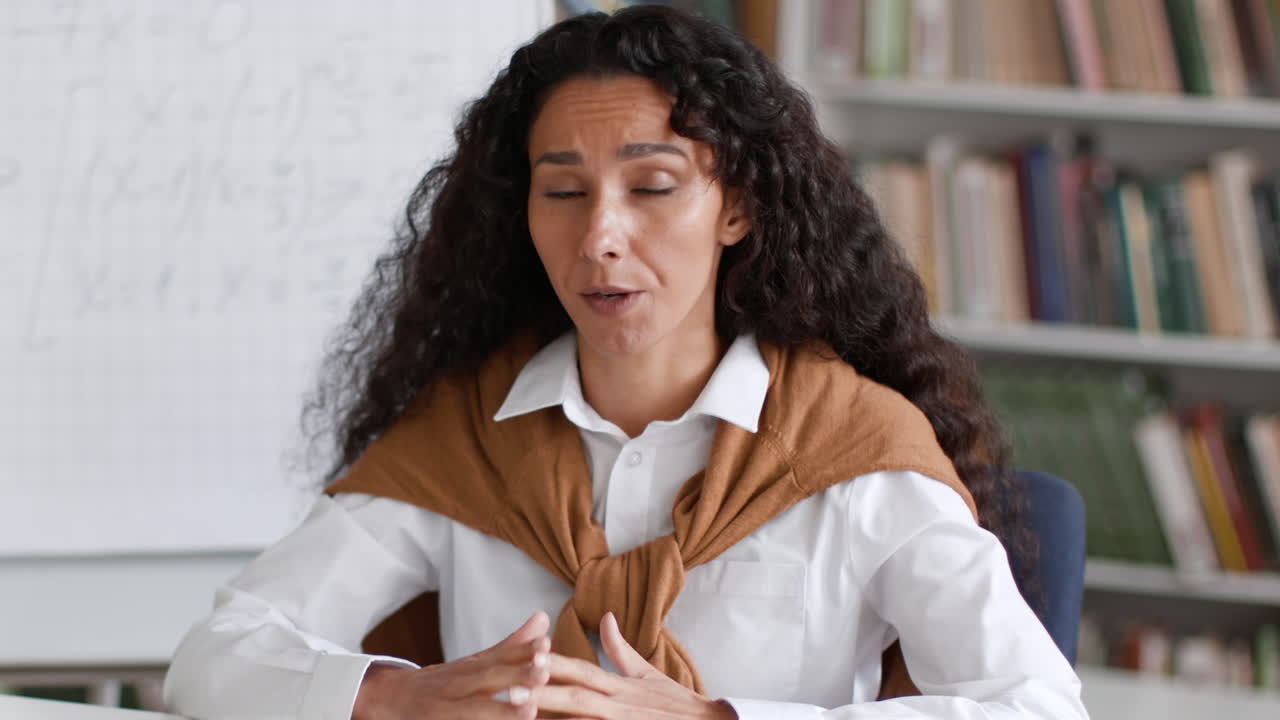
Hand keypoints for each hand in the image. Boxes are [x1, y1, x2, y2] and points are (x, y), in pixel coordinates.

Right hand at [352, 611, 552, 719]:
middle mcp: (457, 686)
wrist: (388, 698)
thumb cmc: (444, 683)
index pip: (499, 655)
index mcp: (470, 668)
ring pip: (474, 711)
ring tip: (529, 712)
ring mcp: (444, 709)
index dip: (522, 651)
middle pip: (487, 679)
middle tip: (544, 672)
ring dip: (500, 711)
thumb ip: (511, 646)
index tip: (547, 645)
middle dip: (516, 676)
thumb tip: (543, 618)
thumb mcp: (475, 663)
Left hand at [532, 612, 736, 719]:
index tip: (527, 654)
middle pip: (576, 697)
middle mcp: (618, 705)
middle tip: (510, 691)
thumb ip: (619, 648)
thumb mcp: (647, 673)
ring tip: (521, 719)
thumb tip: (604, 617)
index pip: (582, 669)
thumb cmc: (676, 704)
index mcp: (619, 686)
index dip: (555, 662)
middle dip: (544, 694)